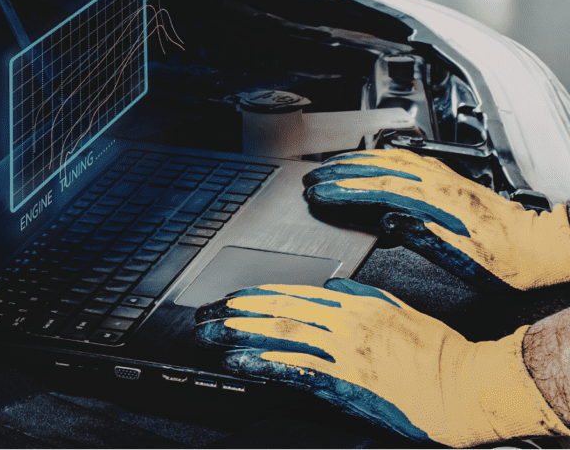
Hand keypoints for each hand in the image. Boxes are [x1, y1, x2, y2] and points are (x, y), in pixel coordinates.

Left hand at [195, 278, 568, 446]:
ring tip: (210, 334)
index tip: (231, 299)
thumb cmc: (437, 351)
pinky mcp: (347, 382)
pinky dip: (265, 364)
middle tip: (205, 315)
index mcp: (355, 302)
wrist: (465, 384)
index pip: (294, 293)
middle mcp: (344, 322)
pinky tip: (241, 362)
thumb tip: (330, 287)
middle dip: (236, 313)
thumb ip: (359, 296)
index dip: (257, 296)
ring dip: (240, 335)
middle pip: (279, 311)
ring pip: (281, 335)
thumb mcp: (394, 309)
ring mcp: (344, 352)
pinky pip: (297, 370)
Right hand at [302, 149, 569, 291]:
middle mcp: (441, 183)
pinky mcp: (452, 179)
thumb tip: (387, 219)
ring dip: (358, 159)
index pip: (378, 186)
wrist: (544, 249)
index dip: (344, 188)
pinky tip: (376, 159)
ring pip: (393, 157)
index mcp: (438, 201)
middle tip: (315, 176)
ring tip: (334, 164)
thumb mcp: (461, 258)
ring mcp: (446, 177)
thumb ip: (421, 235)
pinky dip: (382, 156)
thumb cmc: (508, 262)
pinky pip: (408, 157)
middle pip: (380, 165)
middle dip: (342, 170)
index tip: (318, 191)